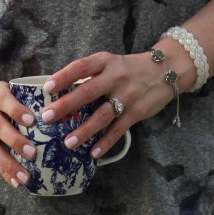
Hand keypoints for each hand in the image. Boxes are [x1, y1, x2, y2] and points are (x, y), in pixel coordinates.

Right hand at [0, 79, 37, 188]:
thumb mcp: (4, 90)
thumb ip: (22, 99)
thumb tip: (54, 115)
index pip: (4, 100)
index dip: (16, 110)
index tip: (32, 121)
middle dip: (15, 141)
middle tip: (33, 153)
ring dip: (9, 164)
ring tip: (25, 177)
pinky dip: (3, 172)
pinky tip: (16, 182)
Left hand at [40, 47, 194, 158]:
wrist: (166, 70)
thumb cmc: (130, 70)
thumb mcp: (111, 64)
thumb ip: (91, 76)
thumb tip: (62, 95)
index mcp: (105, 62)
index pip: (81, 67)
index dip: (63, 77)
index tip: (47, 88)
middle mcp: (115, 77)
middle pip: (87, 92)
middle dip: (66, 106)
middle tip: (47, 117)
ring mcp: (127, 95)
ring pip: (102, 115)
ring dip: (84, 130)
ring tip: (68, 143)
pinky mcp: (137, 112)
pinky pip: (118, 130)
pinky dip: (105, 142)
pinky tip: (93, 153)